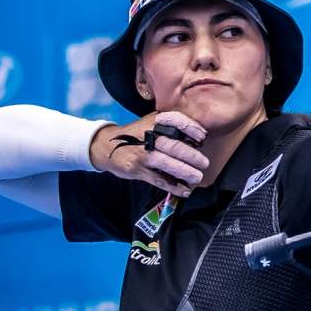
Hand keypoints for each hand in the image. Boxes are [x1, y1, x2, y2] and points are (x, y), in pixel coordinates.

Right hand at [89, 111, 209, 196]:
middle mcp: (148, 137)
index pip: (175, 121)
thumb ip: (171, 127)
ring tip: (197, 177)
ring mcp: (142, 154)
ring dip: (184, 172)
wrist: (106, 145)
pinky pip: (158, 179)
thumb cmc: (137, 134)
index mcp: (154, 122)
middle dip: (191, 156)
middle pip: (172, 146)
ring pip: (166, 163)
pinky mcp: (137, 170)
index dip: (191, 128)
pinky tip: (185, 190)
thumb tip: (199, 137)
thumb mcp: (151, 123)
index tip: (202, 138)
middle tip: (204, 163)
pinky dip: (173, 186)